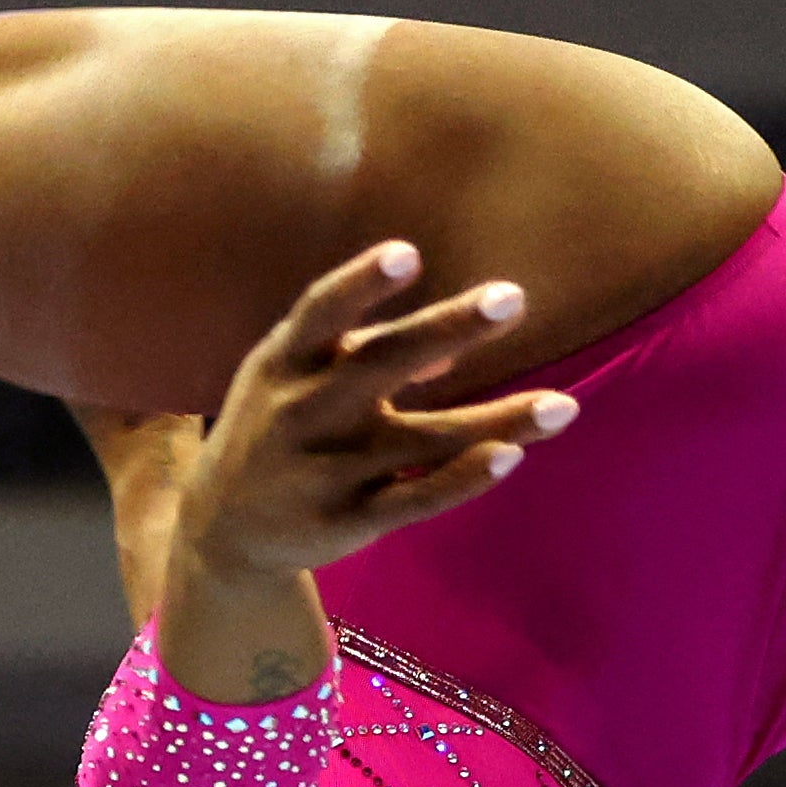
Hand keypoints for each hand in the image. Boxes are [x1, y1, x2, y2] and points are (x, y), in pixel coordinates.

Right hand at [160, 241, 580, 589]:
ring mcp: (325, 471)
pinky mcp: (348, 522)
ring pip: (423, 440)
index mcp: (285, 362)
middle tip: (511, 297)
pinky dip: (464, 479)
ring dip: (497, 420)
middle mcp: (302, 412)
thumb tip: (453, 349)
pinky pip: (416, 499)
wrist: (221, 531)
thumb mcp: (294, 376)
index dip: (361, 284)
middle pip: (381, 366)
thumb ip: (362, 351)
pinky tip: (513, 456)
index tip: (408, 254)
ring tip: (564, 406)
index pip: (320, 314)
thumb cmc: (276, 426)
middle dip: (447, 328)